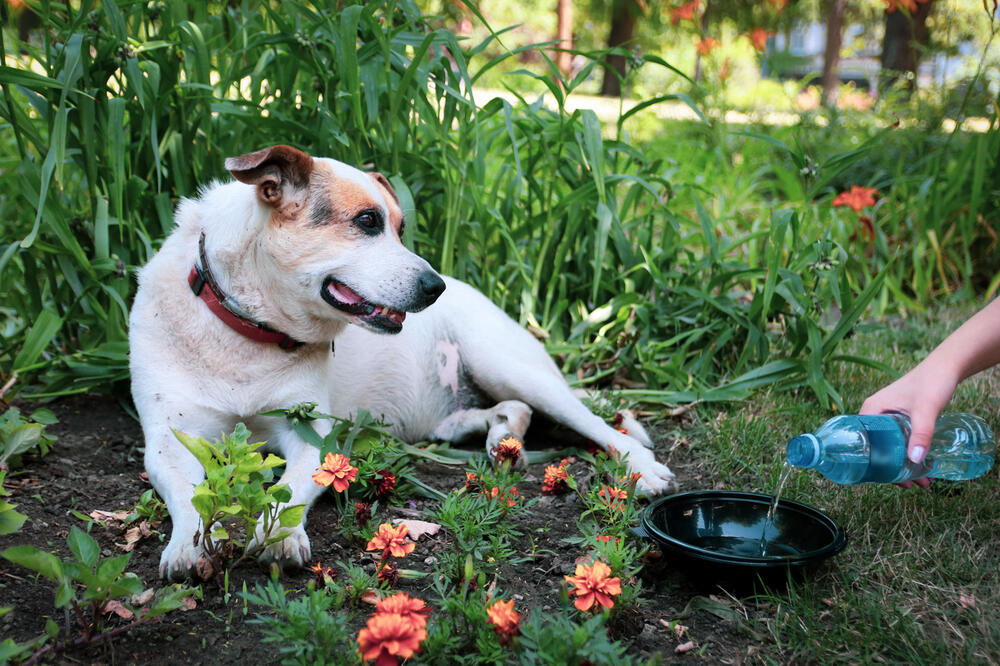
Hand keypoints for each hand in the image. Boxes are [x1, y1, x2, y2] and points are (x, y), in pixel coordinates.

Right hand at [859, 361, 958, 489]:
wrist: (947, 367)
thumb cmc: (932, 381)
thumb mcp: (926, 410)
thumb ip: (921, 433)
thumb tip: (915, 460)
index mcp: (870, 410)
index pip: (863, 443)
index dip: (873, 464)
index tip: (888, 479)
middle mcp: (874, 414)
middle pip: (876, 449)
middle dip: (892, 469)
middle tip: (910, 485)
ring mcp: (886, 417)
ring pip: (890, 447)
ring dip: (903, 465)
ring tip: (923, 480)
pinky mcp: (899, 419)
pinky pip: (898, 442)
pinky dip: (909, 455)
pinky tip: (924, 465)